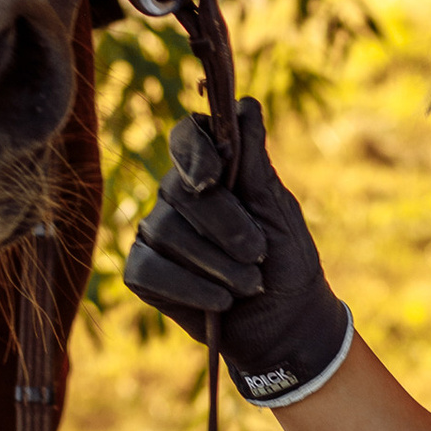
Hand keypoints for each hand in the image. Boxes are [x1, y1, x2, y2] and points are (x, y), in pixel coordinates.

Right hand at [123, 98, 352, 407]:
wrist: (284, 324)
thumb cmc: (287, 261)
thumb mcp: (278, 211)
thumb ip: (255, 162)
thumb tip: (246, 106)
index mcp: (212, 170)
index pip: (187, 138)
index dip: (194, 152)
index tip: (213, 178)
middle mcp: (177, 195)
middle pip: (180, 190)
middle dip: (224, 224)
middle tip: (258, 253)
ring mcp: (156, 233)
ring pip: (165, 232)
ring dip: (216, 263)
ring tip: (249, 283)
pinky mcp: (143, 273)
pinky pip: (150, 270)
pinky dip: (190, 287)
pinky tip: (220, 300)